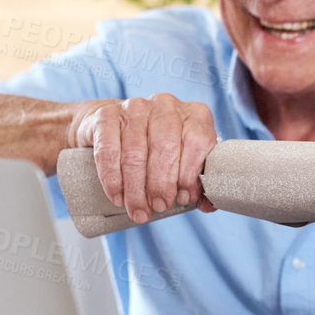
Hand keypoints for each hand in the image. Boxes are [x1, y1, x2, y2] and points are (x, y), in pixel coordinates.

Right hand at [69, 94, 218, 223]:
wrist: (116, 127)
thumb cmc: (159, 149)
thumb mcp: (185, 161)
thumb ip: (199, 182)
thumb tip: (208, 205)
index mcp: (194, 114)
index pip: (198, 141)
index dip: (191, 174)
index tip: (184, 198)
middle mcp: (166, 105)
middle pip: (166, 147)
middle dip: (162, 184)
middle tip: (159, 206)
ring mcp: (135, 107)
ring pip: (135, 153)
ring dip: (136, 188)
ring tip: (138, 209)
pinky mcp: (107, 116)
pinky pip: (108, 151)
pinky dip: (113, 179)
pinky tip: (118, 196)